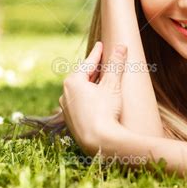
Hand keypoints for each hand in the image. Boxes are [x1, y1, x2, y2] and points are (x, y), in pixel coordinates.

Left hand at [58, 41, 129, 155]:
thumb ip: (116, 64)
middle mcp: (65, 94)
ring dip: (91, 85)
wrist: (99, 143)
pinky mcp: (72, 122)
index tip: (101, 45)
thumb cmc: (105, 111)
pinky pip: (80, 104)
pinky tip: (97, 101)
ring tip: (102, 80)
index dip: (97, 53)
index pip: (88, 63)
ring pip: (80, 91)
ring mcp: (67, 109)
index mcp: (72, 81)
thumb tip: (121, 46)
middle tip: (103, 61)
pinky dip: (89, 98)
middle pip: (83, 77)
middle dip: (94, 69)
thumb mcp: (112, 85)